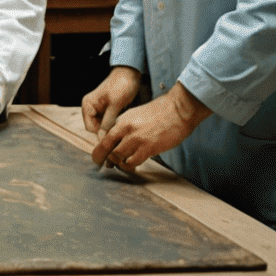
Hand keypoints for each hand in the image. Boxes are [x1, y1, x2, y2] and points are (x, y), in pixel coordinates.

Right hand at [81, 65, 141, 140]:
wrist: (129, 73)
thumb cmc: (121, 85)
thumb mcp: (115, 105)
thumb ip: (107, 122)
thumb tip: (102, 138)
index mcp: (88, 104)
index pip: (90, 128)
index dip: (101, 135)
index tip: (114, 139)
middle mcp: (90, 107)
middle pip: (96, 128)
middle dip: (107, 132)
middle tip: (120, 134)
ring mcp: (98, 108)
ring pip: (102, 126)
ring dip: (111, 129)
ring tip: (122, 128)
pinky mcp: (106, 109)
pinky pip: (108, 122)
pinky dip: (114, 124)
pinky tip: (123, 124)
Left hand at [91, 83, 210, 173]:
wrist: (177, 110)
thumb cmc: (159, 112)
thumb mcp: (136, 114)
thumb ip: (126, 126)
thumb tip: (119, 138)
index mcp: (122, 121)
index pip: (105, 139)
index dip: (99, 151)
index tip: (98, 158)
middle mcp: (127, 130)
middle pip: (109, 150)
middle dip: (106, 160)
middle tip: (107, 165)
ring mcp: (137, 139)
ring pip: (119, 158)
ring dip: (119, 164)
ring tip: (121, 166)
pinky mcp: (149, 148)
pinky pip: (134, 162)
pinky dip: (131, 166)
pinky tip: (133, 166)